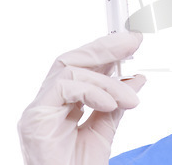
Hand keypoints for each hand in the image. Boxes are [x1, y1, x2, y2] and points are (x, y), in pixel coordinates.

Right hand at [17, 32, 145, 164]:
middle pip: (73, 60)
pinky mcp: (35, 118)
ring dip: (107, 81)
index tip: (133, 42)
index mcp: (63, 104)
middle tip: (133, 42)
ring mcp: (39, 109)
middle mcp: (49, 103)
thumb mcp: (104, 130)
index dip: (107, 51)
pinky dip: (92, 91)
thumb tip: (136, 79)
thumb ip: (116, 104)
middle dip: (105, 47)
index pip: (83, 67)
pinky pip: (64, 87)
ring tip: (130, 99)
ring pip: (71, 70)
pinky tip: (110, 104)